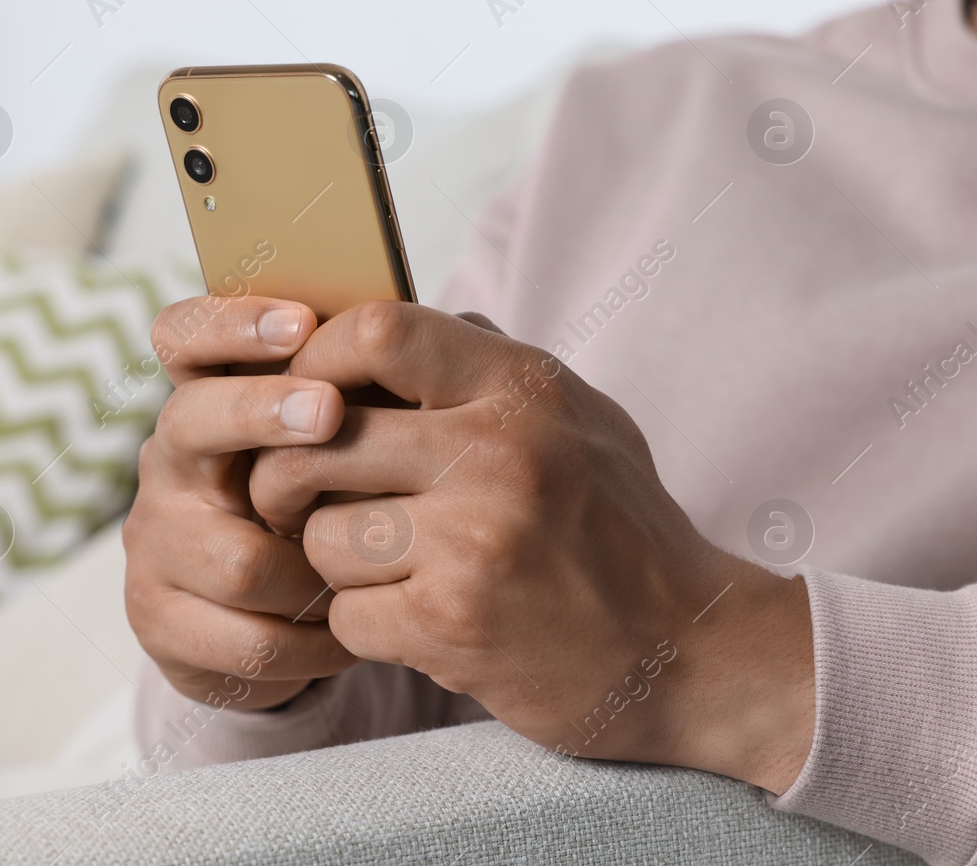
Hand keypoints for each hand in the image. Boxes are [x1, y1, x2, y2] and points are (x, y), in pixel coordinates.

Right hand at [123, 296, 358, 709]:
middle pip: (192, 421)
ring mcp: (156, 542)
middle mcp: (171, 462)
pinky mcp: (158, 622)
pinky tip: (348, 635)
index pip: (186, 336)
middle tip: (331, 412)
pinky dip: (314, 642)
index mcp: (211, 400)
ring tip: (370, 576)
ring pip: (238, 558)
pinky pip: (250, 639)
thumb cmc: (332, 507)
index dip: (232, 323)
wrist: (285, 626)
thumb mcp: (341, 447)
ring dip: (317, 571)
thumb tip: (410, 331)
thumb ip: (357, 393)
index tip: (302, 322)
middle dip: (263, 414)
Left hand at [250, 302, 815, 791]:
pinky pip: (345, 616)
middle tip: (304, 500)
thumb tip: (387, 327)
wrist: (688, 649)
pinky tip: (416, 620)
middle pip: (318, 439)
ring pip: (322, 536)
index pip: (378, 331)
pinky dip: (367, 625)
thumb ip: (488, 367)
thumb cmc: (623, 529)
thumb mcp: (580, 418)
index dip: (315, 362)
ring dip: (337, 562)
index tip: (310, 402)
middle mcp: (498, 454)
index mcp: (525, 389)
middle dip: (289, 478)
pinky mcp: (452, 625)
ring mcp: (473, 541)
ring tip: (387, 568)